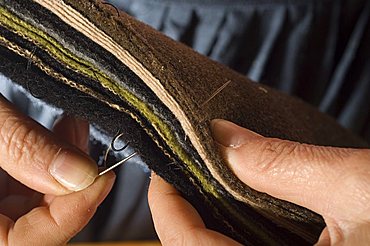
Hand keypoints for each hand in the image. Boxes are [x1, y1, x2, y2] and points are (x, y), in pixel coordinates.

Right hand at [0, 95, 114, 244]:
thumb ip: (26, 149)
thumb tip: (81, 173)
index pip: (35, 240)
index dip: (76, 210)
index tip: (102, 176)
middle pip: (45, 219)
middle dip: (78, 180)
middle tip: (93, 148)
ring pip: (41, 196)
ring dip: (69, 162)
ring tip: (79, 129)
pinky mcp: (0, 184)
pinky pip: (30, 179)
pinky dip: (51, 156)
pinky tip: (64, 131)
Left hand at [148, 119, 369, 244]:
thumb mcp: (359, 188)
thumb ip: (283, 163)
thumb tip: (223, 136)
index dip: (166, 208)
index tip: (162, 170)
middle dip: (183, 216)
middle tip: (183, 174)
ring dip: (207, 225)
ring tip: (210, 185)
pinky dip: (236, 235)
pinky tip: (244, 209)